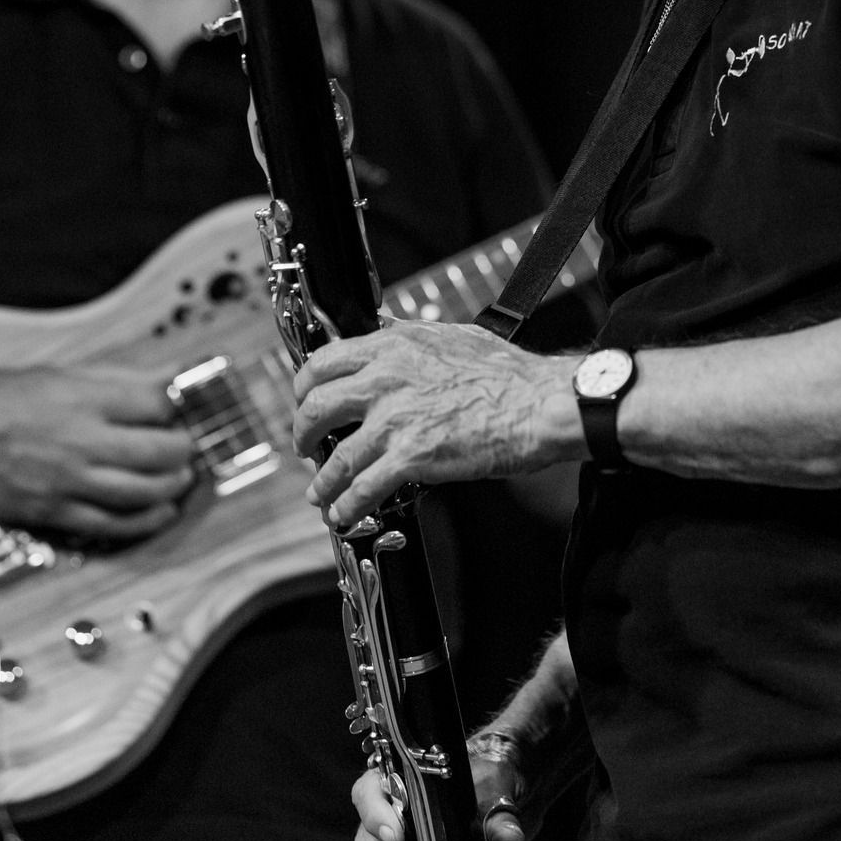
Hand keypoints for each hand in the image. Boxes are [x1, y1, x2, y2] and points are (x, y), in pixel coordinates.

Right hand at [0, 364, 195, 539]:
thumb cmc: (7, 399)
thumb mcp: (67, 374)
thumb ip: (119, 379)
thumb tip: (165, 381)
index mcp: (86, 399)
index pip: (156, 403)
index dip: (178, 407)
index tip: (183, 410)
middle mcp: (82, 441)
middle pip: (157, 451)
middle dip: (185, 451)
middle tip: (191, 448)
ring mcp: (69, 480)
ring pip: (141, 492)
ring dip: (172, 487)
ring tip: (182, 479)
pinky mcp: (56, 511)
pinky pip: (111, 523)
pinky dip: (144, 521)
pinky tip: (160, 513)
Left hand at [291, 321, 575, 528]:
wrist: (538, 404)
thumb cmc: (507, 373)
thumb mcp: (452, 335)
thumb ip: (410, 335)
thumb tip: (385, 326)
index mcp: (394, 345)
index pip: (325, 361)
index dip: (305, 386)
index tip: (304, 400)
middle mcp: (386, 378)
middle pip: (317, 406)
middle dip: (302, 432)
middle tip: (304, 446)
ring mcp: (396, 419)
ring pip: (336, 456)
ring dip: (322, 480)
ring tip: (319, 493)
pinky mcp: (412, 457)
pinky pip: (363, 487)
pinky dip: (347, 504)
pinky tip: (343, 513)